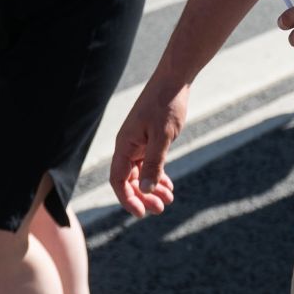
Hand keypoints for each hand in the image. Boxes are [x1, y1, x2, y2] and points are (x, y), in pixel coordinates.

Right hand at [109, 83, 187, 217]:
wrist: (174, 80)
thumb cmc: (166, 104)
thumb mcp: (162, 136)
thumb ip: (155, 163)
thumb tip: (147, 190)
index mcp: (125, 145)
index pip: (118, 180)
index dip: (127, 199)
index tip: (142, 213)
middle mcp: (128, 146)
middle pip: (129, 180)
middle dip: (143, 196)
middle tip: (161, 208)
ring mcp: (138, 143)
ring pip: (141, 173)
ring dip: (152, 188)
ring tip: (169, 199)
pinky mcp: (149, 139)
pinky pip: (149, 164)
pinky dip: (158, 176)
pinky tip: (169, 185)